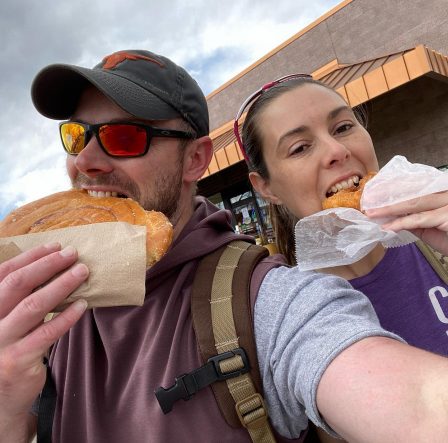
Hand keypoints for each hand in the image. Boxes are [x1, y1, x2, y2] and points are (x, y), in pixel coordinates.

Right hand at [0, 243, 87, 433]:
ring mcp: (0, 342)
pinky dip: (66, 317)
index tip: (56, 246)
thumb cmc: (11, 350)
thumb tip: (56, 269)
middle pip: (17, 284)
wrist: (2, 398)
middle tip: (73, 254)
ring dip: (61, 285)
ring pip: (33, 306)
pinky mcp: (17, 360)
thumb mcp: (10, 321)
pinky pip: (46, 333)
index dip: (31, 257)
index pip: (4, 274)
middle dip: (47, 265)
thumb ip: (23, 299)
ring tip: (82, 272)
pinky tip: (83, 305)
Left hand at [365, 191, 447, 254]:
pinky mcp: (447, 217)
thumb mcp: (432, 226)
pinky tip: (387, 227)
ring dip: (389, 209)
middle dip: (388, 197)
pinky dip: (401, 223)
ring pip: (413, 204)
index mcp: (443, 191)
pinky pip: (419, 220)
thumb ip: (415, 218)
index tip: (375, 191)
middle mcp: (446, 193)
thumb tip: (392, 216)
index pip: (416, 186)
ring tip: (371, 213)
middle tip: (368, 201)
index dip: (394, 187)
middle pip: (412, 193)